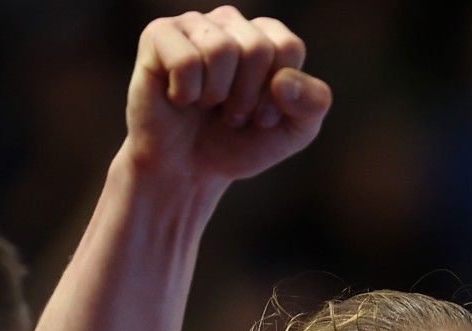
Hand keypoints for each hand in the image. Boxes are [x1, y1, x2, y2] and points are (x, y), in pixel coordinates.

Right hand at [123, 7, 331, 185]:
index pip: (288, 47)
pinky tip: (179, 97)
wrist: (186, 169)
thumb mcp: (293, 132)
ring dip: (216, 95)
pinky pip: (185, 60)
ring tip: (207, 105)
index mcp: (266, 35)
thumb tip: (284, 80)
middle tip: (231, 114)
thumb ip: (313, 104)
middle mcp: (230, 22)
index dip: (277, 94)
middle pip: (257, 48)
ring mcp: (193, 24)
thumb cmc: (239, 143)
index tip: (262, 116)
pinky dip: (186, 92)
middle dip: (246, 97)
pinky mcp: (158, 35)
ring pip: (221, 50)